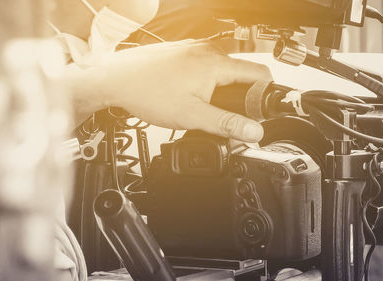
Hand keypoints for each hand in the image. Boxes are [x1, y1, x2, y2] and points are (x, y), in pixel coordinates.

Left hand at [71, 40, 271, 141]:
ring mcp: (193, 50)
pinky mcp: (182, 54)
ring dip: (222, 89)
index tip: (263, 111)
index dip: (267, 94)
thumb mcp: (191, 115)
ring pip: (222, 70)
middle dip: (242, 96)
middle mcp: (208, 51)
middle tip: (230, 117)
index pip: (260, 74)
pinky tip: (191, 96)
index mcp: (216, 63)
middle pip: (241, 73)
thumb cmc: (146, 92)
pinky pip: (205, 67)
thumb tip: (254, 131)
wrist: (114, 79)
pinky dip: (206, 82)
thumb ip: (226, 124)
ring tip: (206, 108)